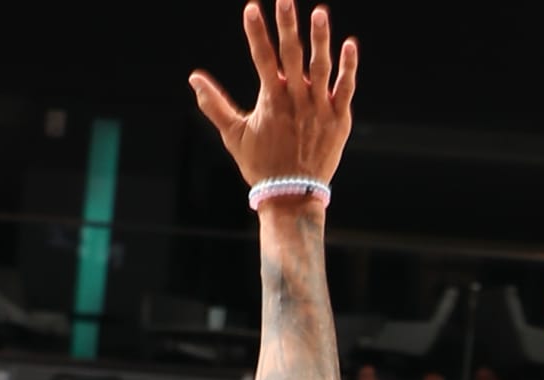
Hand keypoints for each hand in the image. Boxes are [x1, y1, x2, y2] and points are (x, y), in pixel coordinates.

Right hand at [191, 1, 356, 189]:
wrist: (293, 198)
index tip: (252, 7)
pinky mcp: (339, 120)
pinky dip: (348, 68)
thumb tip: (193, 78)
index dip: (256, 32)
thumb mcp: (234, 135)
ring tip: (319, 12)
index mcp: (271, 100)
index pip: (262, 57)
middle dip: (287, 25)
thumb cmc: (262, 167)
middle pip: (291, 55)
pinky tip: (350, 45)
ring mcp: (320, 109)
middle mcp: (296, 100)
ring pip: (320, 67)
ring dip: (320, 39)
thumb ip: (214, 104)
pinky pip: (346, 89)